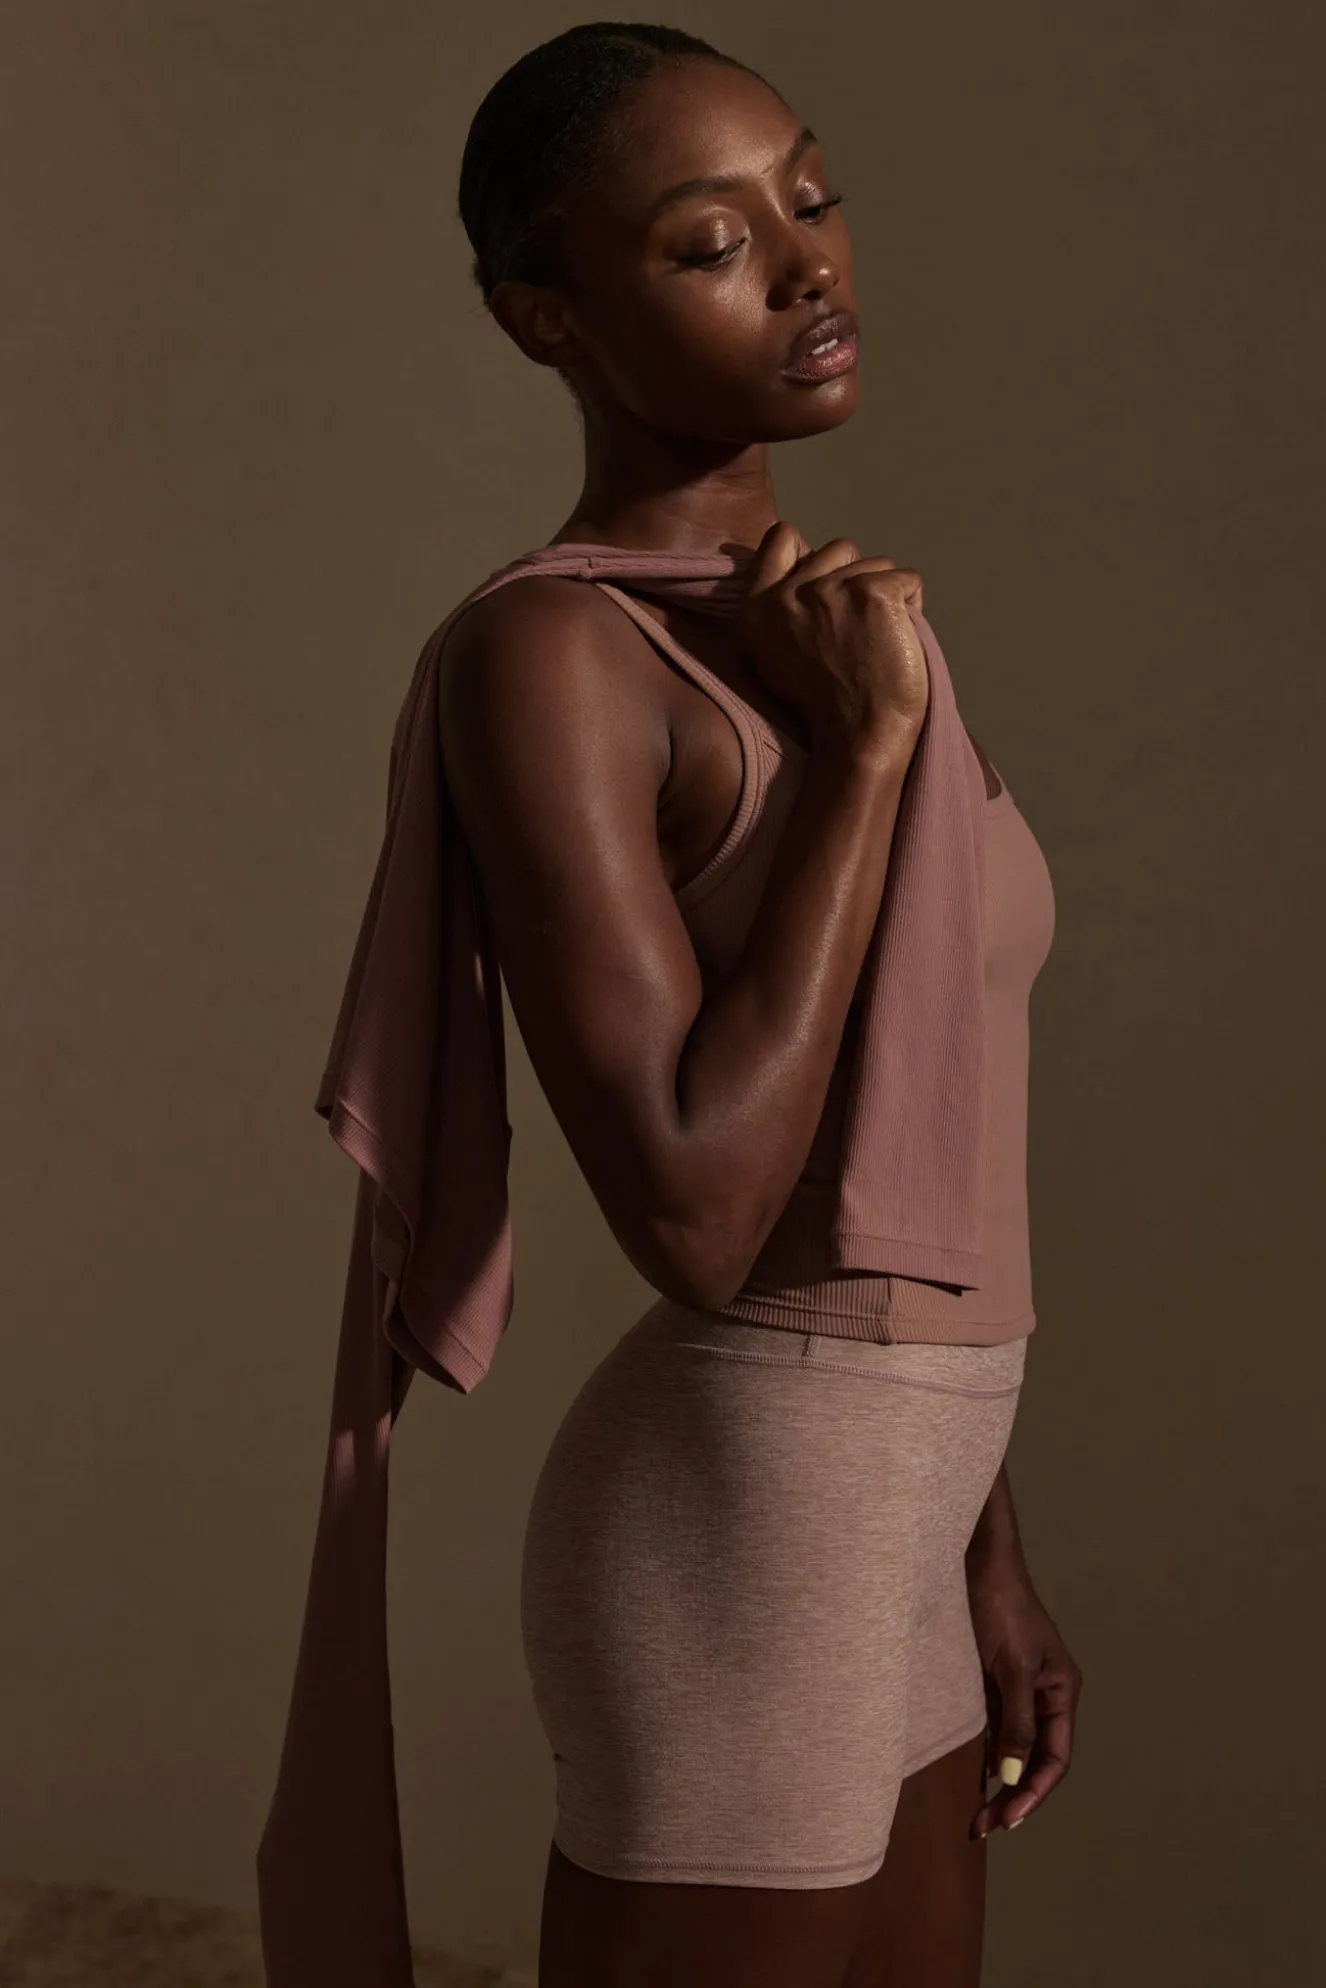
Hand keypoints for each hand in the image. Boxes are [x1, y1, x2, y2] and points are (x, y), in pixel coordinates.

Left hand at [965, 1552, 1082, 1838]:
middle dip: (1014, 1795)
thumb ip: (1016, 1721)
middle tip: (985, 1826)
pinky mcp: (993, 1681)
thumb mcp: (1011, 1668)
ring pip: (1013, 1748)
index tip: (1009, 1818)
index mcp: (1062, 1690)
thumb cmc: (999, 1606)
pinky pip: (994, 1728)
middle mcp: (1046, 1694)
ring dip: (998, 1781)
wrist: (976, 1561)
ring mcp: (1019, 1689)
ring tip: (977, 1816)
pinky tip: (969, 1777)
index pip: (1055, 1757)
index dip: (1033, 1791)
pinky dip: (984, 1754)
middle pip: (1035, 1758)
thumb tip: (1011, 1775)